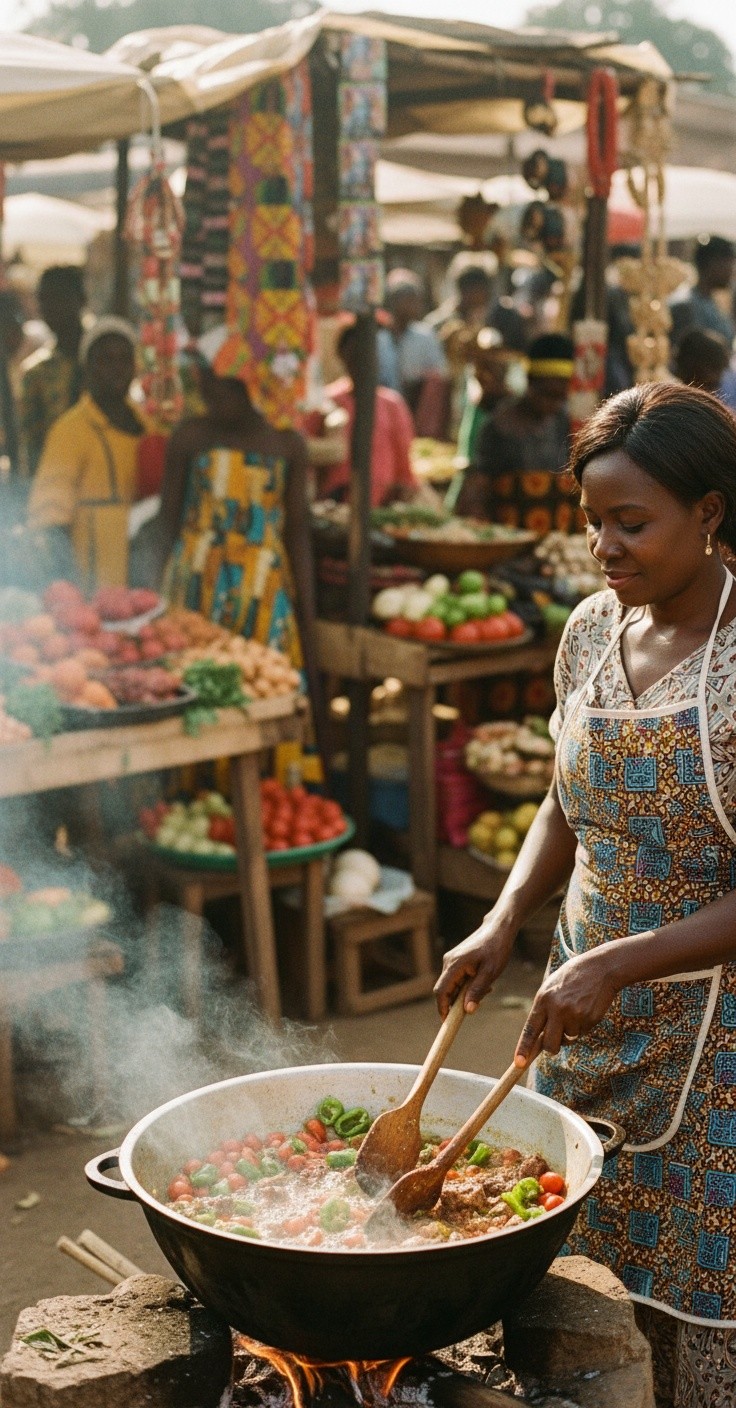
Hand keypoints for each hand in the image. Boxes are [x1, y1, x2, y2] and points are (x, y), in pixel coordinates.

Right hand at [434, 922, 515, 1017]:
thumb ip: (477, 991)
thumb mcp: (490, 973)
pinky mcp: (457, 960)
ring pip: (452, 985)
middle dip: (457, 1002)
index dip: (443, 1008)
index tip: (448, 1022)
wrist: (499, 928)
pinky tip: (483, 983)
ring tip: (485, 991)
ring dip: (464, 994)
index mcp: (454, 964)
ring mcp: (452, 960)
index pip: (441, 991)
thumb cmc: (496, 948)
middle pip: (445, 990)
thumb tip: (468, 1011)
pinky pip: (457, 978)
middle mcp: (448, 962)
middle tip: (475, 1007)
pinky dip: (467, 986)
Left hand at [514, 949, 618, 1066]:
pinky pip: (583, 1033)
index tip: (518, 1063)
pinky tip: (586, 1008)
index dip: (524, 1048)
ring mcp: (574, 1015)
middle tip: (556, 1042)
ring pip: (569, 1039)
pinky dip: (583, 1026)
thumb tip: (538, 1036)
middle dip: (552, 1047)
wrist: (601, 968)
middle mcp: (557, 1009)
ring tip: (576, 1010)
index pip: (530, 1029)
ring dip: (571, 1032)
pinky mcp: (589, 1020)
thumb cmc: (573, 976)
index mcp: (543, 999)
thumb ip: (544, 1009)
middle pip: (550, 1045)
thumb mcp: (552, 987)